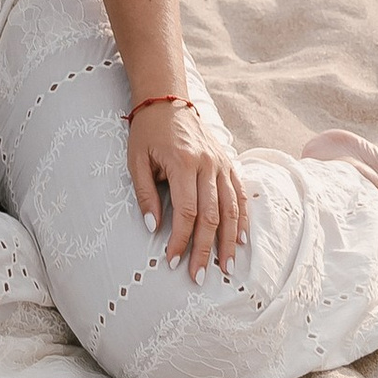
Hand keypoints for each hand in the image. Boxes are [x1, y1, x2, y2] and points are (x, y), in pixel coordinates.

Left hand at [128, 96, 248, 276]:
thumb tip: (153, 226)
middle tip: (198, 276)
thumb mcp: (137, 160)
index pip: (187, 211)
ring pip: (230, 208)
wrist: (167, 100)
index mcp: (183, 162)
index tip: (173, 260)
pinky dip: (241, 218)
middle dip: (205, 249)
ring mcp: (221, 162)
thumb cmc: (148, 132)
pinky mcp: (228, 162)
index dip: (181, 239)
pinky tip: (240, 238)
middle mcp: (207, 163)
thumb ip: (145, 194)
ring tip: (226, 266)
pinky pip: (239, 194)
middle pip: (211, 215)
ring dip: (228, 240)